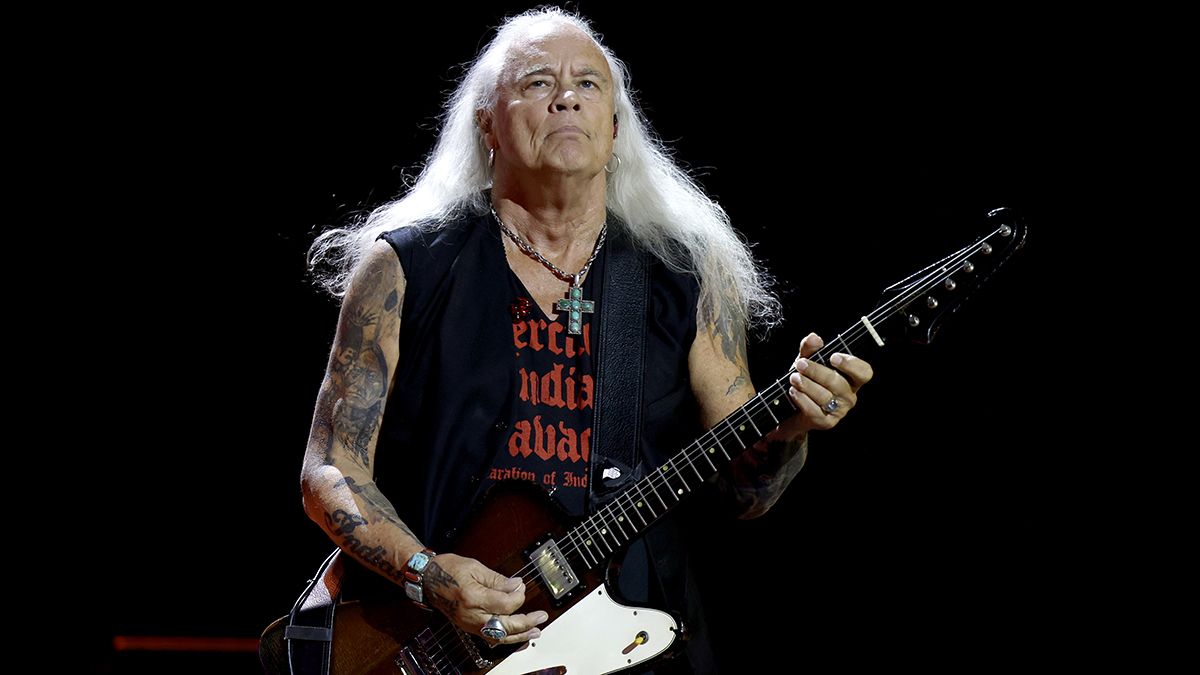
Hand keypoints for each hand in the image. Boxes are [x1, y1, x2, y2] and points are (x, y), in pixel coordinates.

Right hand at [423, 552, 547, 645]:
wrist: (427, 579)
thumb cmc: (448, 570)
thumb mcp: (475, 567)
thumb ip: (498, 579)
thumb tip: (517, 586)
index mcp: (472, 597)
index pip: (504, 604)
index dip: (518, 596)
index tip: (521, 586)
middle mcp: (470, 614)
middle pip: (503, 626)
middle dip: (526, 622)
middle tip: (541, 617)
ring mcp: (468, 624)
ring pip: (498, 636)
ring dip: (519, 636)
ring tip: (535, 632)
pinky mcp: (468, 627)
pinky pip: (490, 637)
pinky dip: (506, 638)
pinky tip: (517, 636)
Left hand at [778, 332, 872, 438]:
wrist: (793, 409)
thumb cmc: (807, 381)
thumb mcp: (807, 361)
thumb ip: (810, 348)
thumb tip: (814, 337)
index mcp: (851, 379)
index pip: (864, 373)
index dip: (852, 365)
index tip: (833, 357)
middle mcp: (849, 395)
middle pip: (838, 382)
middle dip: (817, 372)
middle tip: (800, 364)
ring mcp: (839, 411)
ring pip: (825, 396)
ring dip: (806, 385)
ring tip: (793, 378)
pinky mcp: (827, 422)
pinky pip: (815, 410)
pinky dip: (802, 399)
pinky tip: (793, 391)